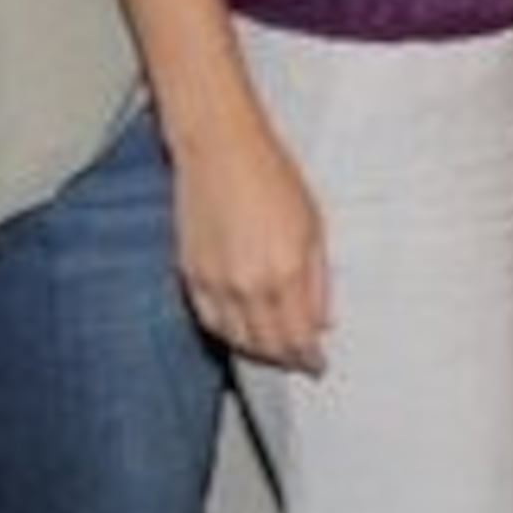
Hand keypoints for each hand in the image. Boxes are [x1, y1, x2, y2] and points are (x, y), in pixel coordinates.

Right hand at [171, 114, 330, 373]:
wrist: (220, 149)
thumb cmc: (273, 177)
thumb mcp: (314, 224)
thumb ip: (318, 279)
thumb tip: (322, 322)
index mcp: (285, 271)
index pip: (298, 336)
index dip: (308, 357)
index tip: (317, 364)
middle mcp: (248, 285)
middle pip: (267, 344)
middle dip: (285, 357)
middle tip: (298, 360)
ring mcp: (215, 282)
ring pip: (236, 338)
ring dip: (257, 350)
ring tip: (272, 349)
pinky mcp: (190, 274)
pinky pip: (209, 320)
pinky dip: (226, 333)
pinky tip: (240, 331)